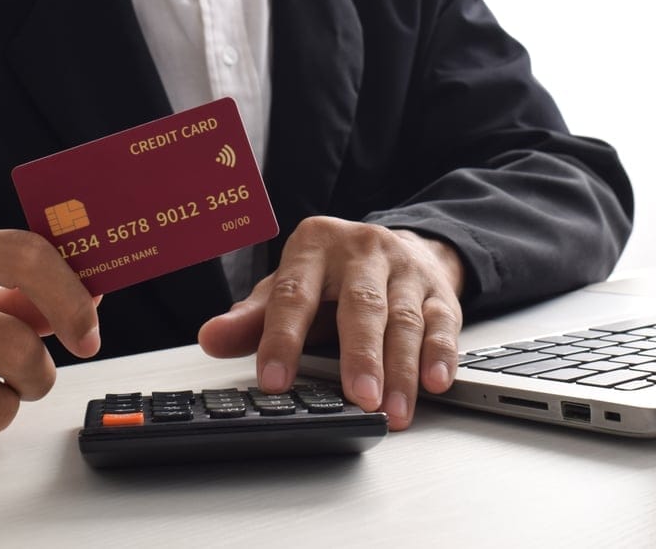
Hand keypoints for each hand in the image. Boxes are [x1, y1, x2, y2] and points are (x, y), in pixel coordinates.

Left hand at [198, 216, 464, 429]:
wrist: (398, 247)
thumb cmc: (334, 277)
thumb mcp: (289, 287)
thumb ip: (252, 318)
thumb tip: (212, 338)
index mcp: (315, 246)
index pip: (295, 294)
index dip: (283, 339)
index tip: (274, 381)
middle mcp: (363, 250)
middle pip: (361, 305)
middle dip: (360, 356)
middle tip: (358, 399)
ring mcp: (405, 270)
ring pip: (404, 320)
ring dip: (400, 369)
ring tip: (392, 410)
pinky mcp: (439, 292)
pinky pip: (443, 324)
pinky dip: (440, 355)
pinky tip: (434, 382)